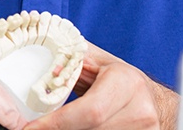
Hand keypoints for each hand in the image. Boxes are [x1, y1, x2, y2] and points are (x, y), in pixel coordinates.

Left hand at [24, 42, 178, 129]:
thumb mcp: (93, 60)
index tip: (31, 128)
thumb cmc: (115, 75)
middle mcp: (140, 110)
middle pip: (91, 129)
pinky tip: (70, 127)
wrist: (151, 97)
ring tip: (52, 125)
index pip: (89, 111)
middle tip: (36, 128)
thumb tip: (40, 66)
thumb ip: (69, 60)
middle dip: (60, 129)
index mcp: (125, 82)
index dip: (57, 122)